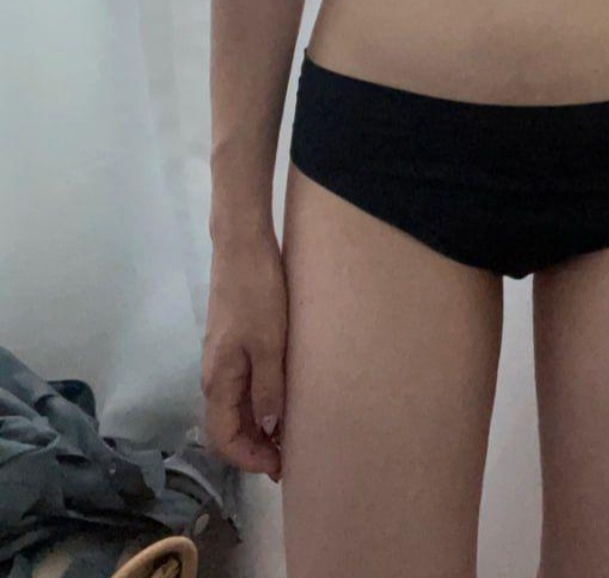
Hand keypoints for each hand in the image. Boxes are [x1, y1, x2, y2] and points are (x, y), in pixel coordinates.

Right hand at [201, 231, 287, 481]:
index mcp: (218, 379)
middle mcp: (213, 373)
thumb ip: (268, 387)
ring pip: (234, 405)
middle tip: (289, 454)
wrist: (242, 246)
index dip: (249, 458)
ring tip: (288, 431)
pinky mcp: (231, 340)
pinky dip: (258, 400)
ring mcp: (221, 356)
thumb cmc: (257, 294)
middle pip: (226, 425)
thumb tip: (267, 428)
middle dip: (254, 446)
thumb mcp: (269, 343)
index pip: (223, 437)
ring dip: (257, 424)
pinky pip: (240, 384)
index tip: (279, 467)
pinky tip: (280, 396)